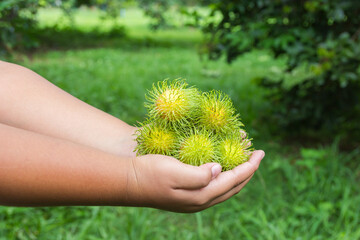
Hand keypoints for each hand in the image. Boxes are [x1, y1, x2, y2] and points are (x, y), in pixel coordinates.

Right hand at [126, 150, 264, 212]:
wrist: (129, 182)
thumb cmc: (149, 173)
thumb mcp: (173, 171)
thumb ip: (199, 174)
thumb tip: (219, 169)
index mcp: (200, 195)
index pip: (233, 180)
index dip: (249, 166)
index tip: (260, 152)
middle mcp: (200, 201)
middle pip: (233, 187)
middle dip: (248, 171)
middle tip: (256, 155)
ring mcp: (193, 200)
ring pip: (224, 188)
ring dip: (237, 174)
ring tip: (244, 160)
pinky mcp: (187, 195)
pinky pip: (213, 186)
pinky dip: (224, 176)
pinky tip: (222, 167)